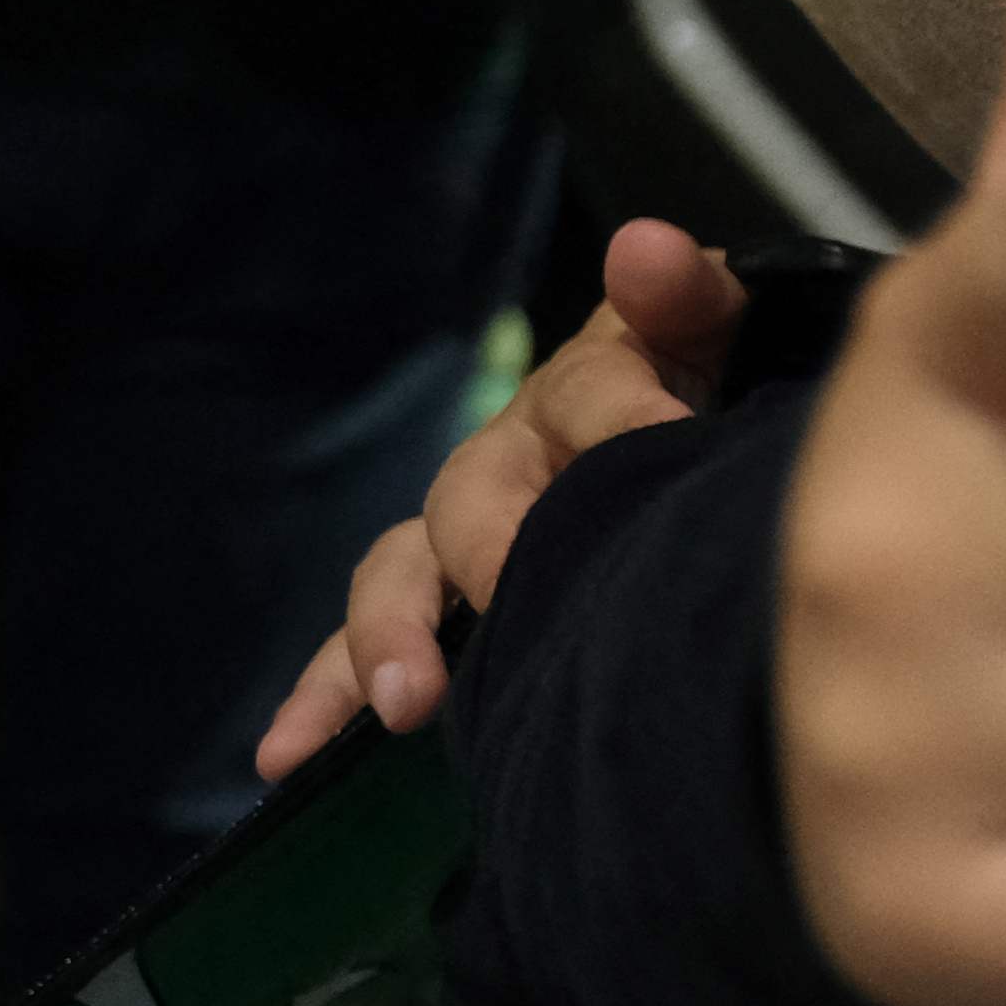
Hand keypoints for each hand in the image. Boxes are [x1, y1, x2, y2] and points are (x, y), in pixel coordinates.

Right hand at [255, 220, 752, 779]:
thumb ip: (687, 295)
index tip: (668, 444)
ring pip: (398, 580)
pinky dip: (322, 700)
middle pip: (474, 499)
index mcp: (579, 393)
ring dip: (388, 637)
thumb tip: (646, 249)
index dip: (626, 417)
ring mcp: (459, 540)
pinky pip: (361, 656)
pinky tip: (288, 756)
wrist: (702, 437)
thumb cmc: (705, 382)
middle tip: (511, 588)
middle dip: (490, 550)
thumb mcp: (718, 330)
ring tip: (402, 699)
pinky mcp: (438, 611)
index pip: (590, 396)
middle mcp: (505, 463)